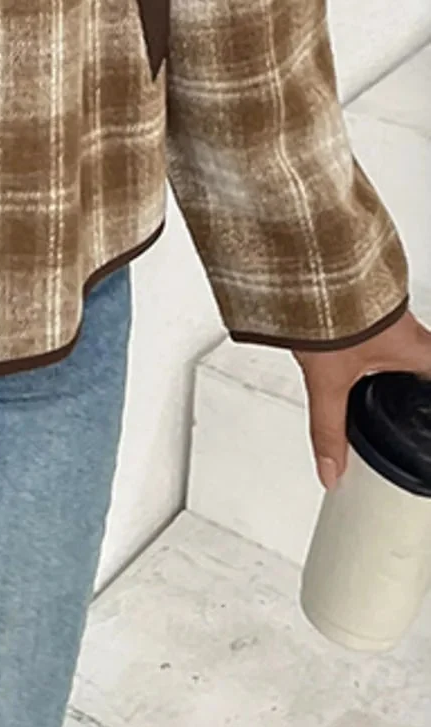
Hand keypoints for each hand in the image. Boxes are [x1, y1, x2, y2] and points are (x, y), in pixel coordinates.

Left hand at [293, 308, 430, 489]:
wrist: (309, 258)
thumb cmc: (328, 305)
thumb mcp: (328, 380)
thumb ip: (329, 427)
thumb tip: (332, 468)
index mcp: (417, 351)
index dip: (430, 404)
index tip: (427, 416)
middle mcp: (410, 330)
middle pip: (426, 361)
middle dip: (419, 384)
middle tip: (412, 403)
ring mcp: (389, 313)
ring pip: (407, 344)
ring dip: (399, 363)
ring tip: (382, 380)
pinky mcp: (368, 300)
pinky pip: (383, 329)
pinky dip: (376, 345)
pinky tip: (357, 351)